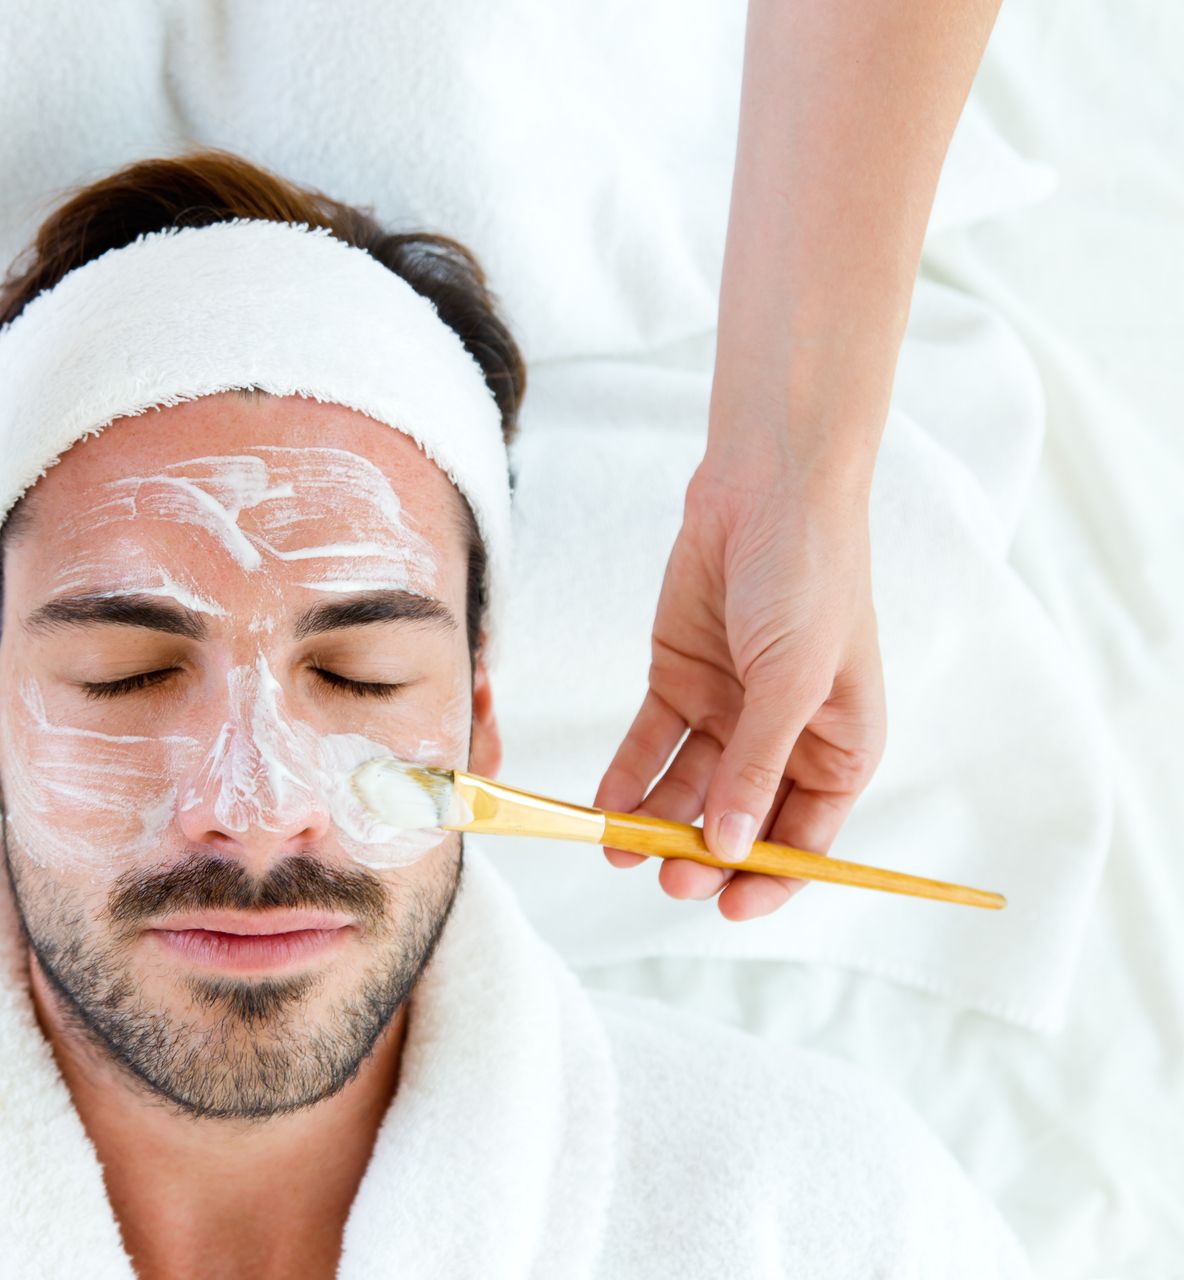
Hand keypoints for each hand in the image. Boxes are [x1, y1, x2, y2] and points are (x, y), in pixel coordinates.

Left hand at [595, 456, 886, 920]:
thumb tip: (735, 849)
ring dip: (657, 822)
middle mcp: (785, 737)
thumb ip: (758, 766)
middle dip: (705, 853)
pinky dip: (628, 777)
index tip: (729, 908)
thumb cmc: (807, 576)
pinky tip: (604, 810)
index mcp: (841, 745)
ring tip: (620, 850)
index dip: (772, 878)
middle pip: (741, 819)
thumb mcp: (790, 679)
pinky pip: (651, 744)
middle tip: (669, 875)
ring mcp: (730, 709)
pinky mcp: (681, 679)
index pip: (809, 836)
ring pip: (689, 787)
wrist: (766, 488)